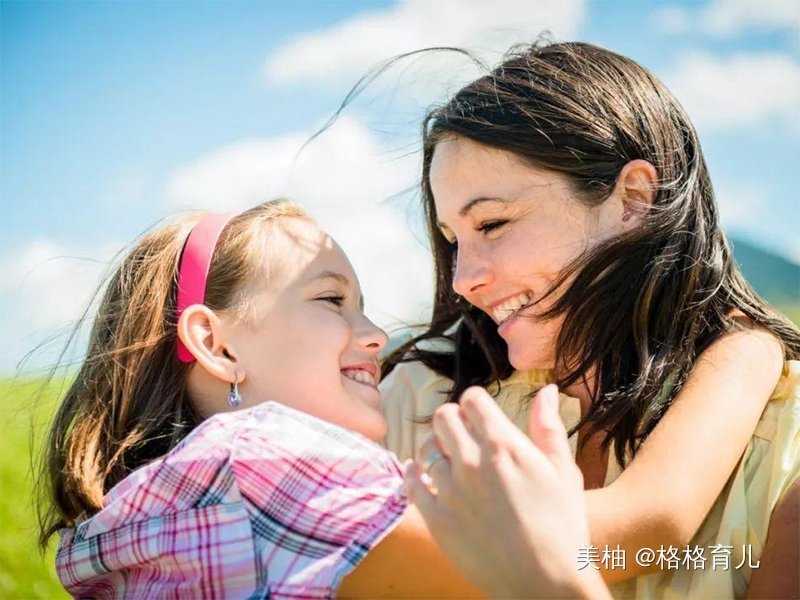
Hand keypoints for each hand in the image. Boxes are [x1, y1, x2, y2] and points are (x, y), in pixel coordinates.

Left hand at [406, 384, 609, 598]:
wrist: (545, 584)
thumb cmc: (562, 527)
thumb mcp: (564, 472)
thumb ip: (549, 426)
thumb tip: (547, 389)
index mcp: (504, 446)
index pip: (471, 399)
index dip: (476, 404)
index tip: (481, 417)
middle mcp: (472, 462)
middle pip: (443, 417)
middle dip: (454, 421)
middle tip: (465, 438)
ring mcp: (450, 490)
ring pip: (426, 448)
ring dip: (438, 450)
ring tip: (451, 462)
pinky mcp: (435, 518)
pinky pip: (411, 481)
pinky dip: (415, 474)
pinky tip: (426, 476)